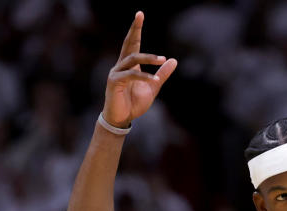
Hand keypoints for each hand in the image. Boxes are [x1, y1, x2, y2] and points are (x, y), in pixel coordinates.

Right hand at [103, 11, 176, 127]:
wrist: (122, 119)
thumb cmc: (134, 104)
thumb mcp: (153, 87)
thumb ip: (162, 75)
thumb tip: (173, 60)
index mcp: (129, 65)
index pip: (133, 43)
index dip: (136, 29)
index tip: (140, 14)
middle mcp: (121, 65)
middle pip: (128, 43)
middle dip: (134, 29)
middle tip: (140, 15)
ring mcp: (116, 72)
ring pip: (133, 58)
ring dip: (148, 58)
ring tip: (162, 59)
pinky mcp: (114, 82)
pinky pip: (131, 75)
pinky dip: (144, 76)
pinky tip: (154, 80)